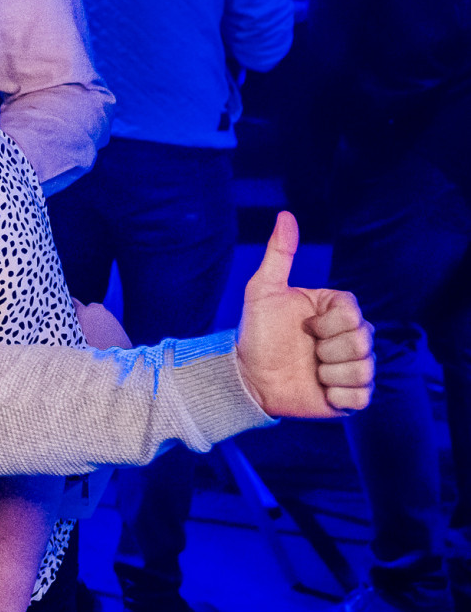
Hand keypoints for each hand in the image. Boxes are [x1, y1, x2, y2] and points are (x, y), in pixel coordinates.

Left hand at [236, 211, 374, 417]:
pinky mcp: (352, 397)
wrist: (247, 376)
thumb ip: (279, 253)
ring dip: (329, 372)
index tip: (303, 326)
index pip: (353, 313)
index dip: (327, 323)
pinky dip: (336, 394)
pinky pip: (362, 396)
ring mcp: (354, 367)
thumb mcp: (263, 290)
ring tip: (310, 370)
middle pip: (363, 340)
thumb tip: (286, 214)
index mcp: (337, 311)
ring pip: (364, 369)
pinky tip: (318, 389)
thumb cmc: (255, 332)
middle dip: (326, 348)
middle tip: (306, 350)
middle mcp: (351, 337)